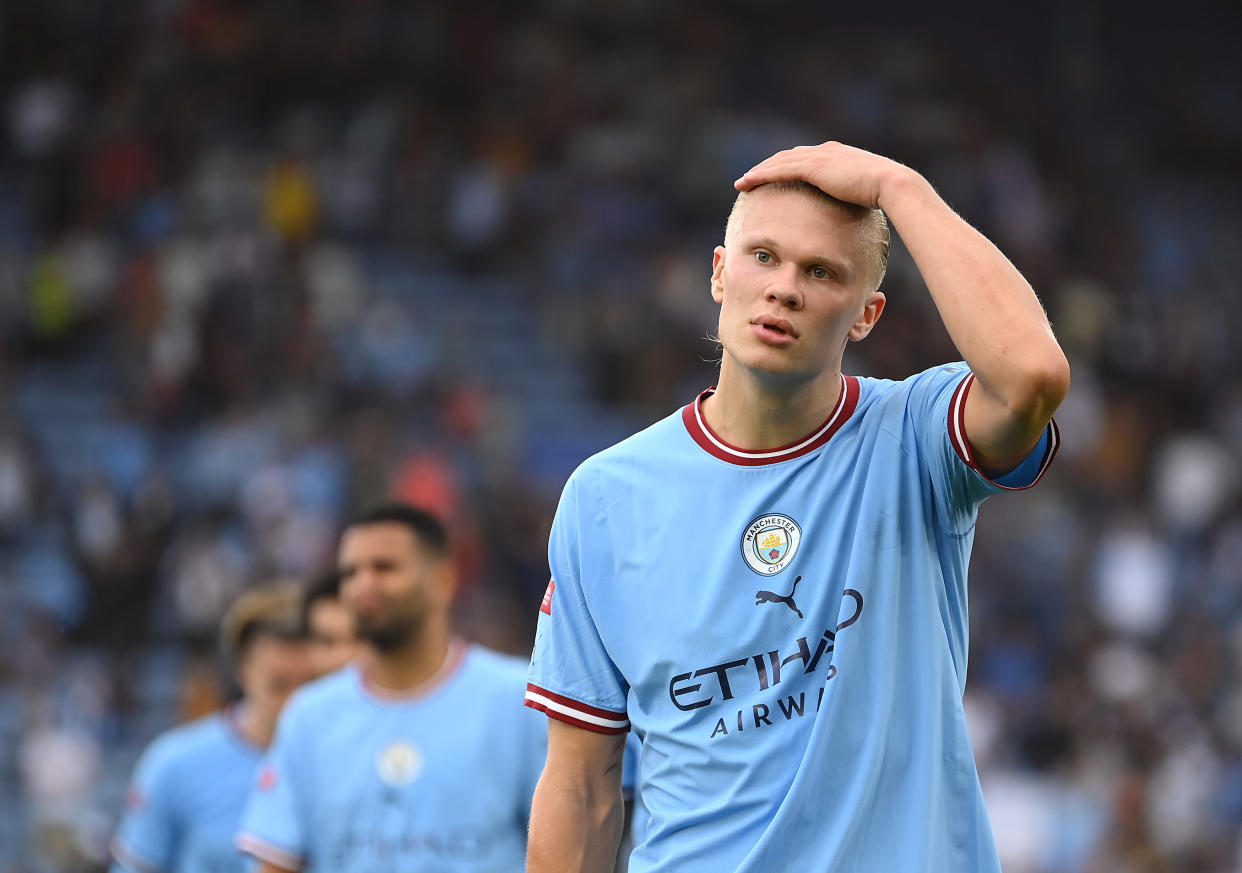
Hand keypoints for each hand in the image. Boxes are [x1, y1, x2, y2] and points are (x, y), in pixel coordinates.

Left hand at [734, 141, 916, 211]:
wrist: (891, 183)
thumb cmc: (885, 194)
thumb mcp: (866, 193)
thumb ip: (855, 196)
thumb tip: (855, 211)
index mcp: (838, 155)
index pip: (805, 158)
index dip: (787, 166)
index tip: (775, 176)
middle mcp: (826, 151)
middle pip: (788, 157)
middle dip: (768, 166)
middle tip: (751, 179)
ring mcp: (819, 157)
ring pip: (779, 162)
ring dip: (759, 171)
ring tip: (743, 182)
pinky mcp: (813, 167)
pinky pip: (779, 170)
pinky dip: (761, 175)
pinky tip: (747, 183)